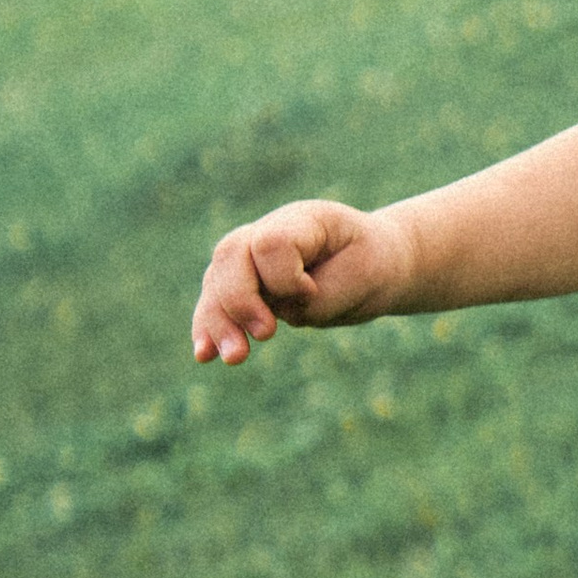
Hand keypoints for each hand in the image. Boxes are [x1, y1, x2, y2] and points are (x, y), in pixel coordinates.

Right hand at [191, 199, 410, 363]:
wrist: (372, 264)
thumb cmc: (369, 265)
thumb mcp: (361, 278)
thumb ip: (317, 299)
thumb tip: (266, 325)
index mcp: (301, 219)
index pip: (270, 243)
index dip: (286, 277)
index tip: (312, 291)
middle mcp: (266, 231)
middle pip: (230, 255)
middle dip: (239, 300)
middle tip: (267, 335)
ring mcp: (250, 258)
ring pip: (216, 282)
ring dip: (218, 322)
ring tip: (235, 357)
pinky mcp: (243, 285)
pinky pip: (215, 303)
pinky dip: (208, 329)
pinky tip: (204, 355)